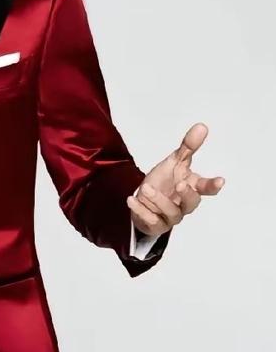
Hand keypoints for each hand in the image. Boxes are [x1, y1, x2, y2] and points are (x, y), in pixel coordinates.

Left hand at [127, 123, 224, 237]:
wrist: (144, 199)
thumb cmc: (164, 181)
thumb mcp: (174, 162)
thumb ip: (188, 147)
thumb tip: (202, 126)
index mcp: (192, 187)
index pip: (206, 187)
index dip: (213, 185)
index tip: (220, 181)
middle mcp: (184, 204)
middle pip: (192, 203)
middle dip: (187, 194)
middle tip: (180, 184)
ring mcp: (171, 216)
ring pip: (171, 212)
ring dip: (158, 200)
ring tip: (145, 188)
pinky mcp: (156, 225)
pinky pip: (151, 221)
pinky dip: (141, 211)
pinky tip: (132, 200)